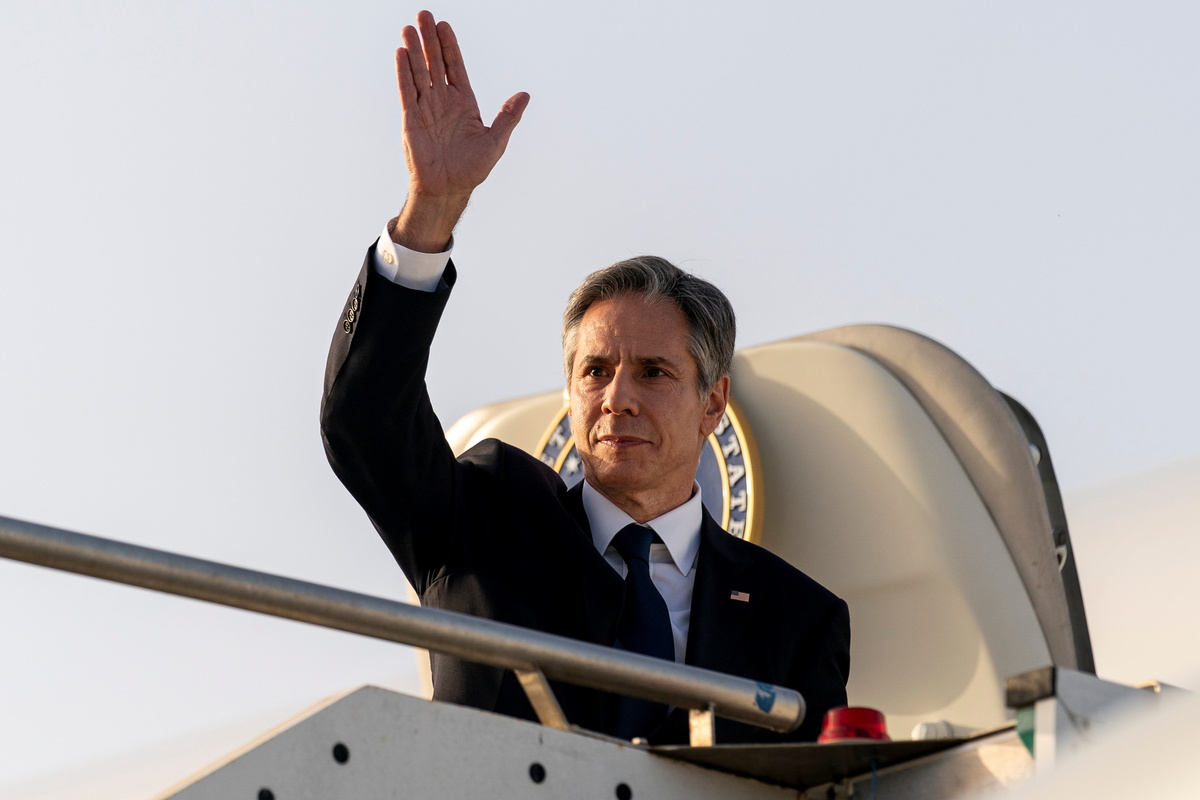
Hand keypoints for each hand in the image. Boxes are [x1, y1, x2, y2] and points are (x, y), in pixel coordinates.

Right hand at [391, 11, 528, 251]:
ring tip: (409, 28)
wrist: (448, 189)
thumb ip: (508, 116)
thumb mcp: (496, 141)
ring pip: (419, 72)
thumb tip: (525, 95)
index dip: (450, 46)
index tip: (444, 26)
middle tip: (424, 14)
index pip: (455, 67)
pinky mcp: (411, 119)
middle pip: (435, 63)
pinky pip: (407, 91)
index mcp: (463, 102)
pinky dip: (404, 73)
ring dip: (414, 50)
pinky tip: (401, 54)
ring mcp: (426, 108)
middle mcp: (443, 101)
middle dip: (430, 39)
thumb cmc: (472, 169)